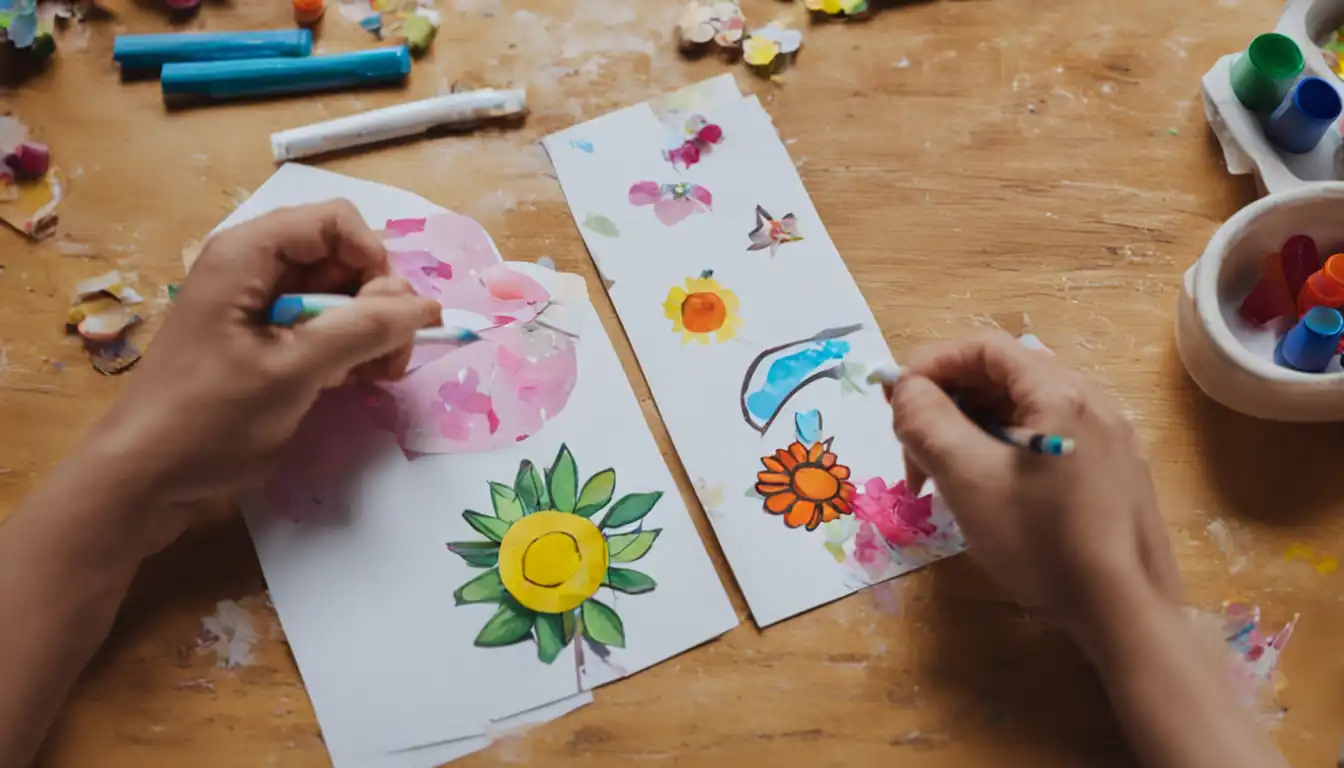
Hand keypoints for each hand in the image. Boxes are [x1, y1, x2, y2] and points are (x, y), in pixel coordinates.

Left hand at [84, 200, 439, 554]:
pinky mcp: (262, 340)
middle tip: (389, 360)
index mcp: (249, 254)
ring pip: (340, 295)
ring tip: (375, 378)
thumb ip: (363, 330)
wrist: (144, 478)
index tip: (388, 316)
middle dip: (378, 303)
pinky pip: (322, 326)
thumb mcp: (294, 371)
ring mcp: (257, 306)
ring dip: (369, 332)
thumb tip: (429, 307)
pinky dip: (347, 349)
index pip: (337, 223)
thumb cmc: (210, 418)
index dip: (374, 260)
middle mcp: (255, 268)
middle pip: (344, 258)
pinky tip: (351, 383)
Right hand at [886, 331, 1180, 642]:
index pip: (982, 347)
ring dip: (971, 432)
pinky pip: (1047, 437)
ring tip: (946, 480)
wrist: (1124, 613)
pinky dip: (1004, 451)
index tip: (894, 403)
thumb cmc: (1041, 542)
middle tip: (915, 456)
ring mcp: (1110, 435)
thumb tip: (904, 388)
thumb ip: (926, 421)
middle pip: (1002, 376)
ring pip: (1022, 409)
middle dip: (947, 406)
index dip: (929, 365)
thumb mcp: (968, 478)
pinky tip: (990, 493)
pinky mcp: (1114, 469)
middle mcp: (1092, 400)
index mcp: (1059, 391)